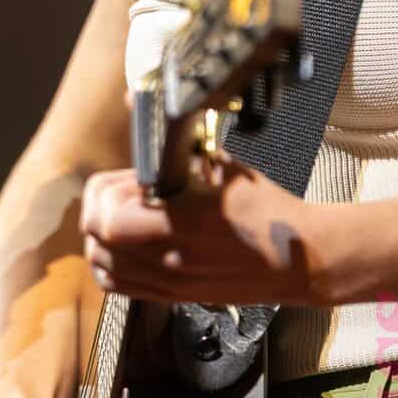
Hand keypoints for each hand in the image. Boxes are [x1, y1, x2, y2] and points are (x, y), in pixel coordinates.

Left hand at [81, 147, 326, 306]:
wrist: (300, 259)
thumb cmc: (267, 211)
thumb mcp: (221, 165)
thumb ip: (175, 144)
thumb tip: (137, 101)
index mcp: (184, 224)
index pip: (108, 219)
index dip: (106, 192)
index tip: (127, 178)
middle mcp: (171, 258)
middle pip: (97, 240)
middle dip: (99, 209)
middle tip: (122, 193)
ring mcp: (171, 282)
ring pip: (103, 266)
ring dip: (101, 237)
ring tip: (123, 217)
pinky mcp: (174, 296)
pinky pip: (120, 286)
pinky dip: (110, 264)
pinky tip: (125, 244)